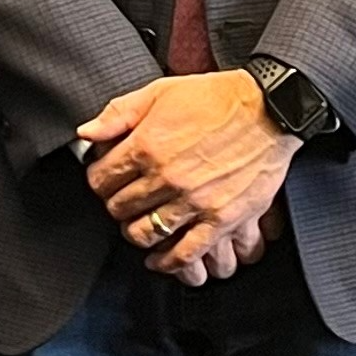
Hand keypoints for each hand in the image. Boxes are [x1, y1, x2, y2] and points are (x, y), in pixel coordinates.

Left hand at [79, 71, 297, 283]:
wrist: (269, 108)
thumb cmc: (216, 97)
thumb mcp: (161, 91)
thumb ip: (119, 113)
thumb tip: (86, 133)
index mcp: (147, 144)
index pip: (101, 179)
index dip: (98, 180)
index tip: (105, 180)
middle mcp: (167, 177)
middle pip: (119, 208)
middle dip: (115, 205)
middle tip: (123, 201)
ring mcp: (195, 202)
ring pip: (145, 234)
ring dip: (136, 233)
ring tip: (139, 225)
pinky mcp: (221, 219)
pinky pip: (186, 255)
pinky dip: (168, 263)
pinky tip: (160, 259)